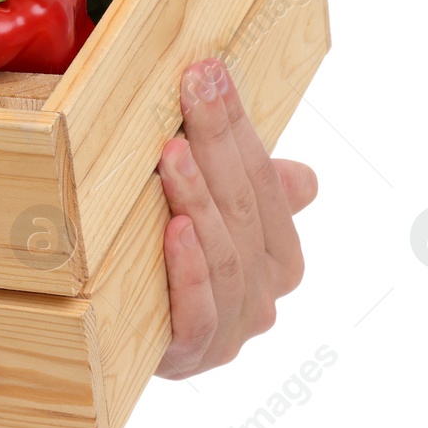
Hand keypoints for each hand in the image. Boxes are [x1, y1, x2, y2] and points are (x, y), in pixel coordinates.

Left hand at [155, 58, 316, 378]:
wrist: (123, 349)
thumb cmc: (175, 273)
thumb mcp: (217, 224)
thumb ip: (258, 198)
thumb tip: (304, 178)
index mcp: (281, 257)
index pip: (263, 177)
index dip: (236, 124)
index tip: (209, 73)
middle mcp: (266, 293)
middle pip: (244, 206)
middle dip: (217, 141)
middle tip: (194, 90)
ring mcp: (232, 327)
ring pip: (225, 252)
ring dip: (198, 198)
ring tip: (173, 154)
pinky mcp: (193, 354)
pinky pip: (198, 309)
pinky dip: (189, 268)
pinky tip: (173, 231)